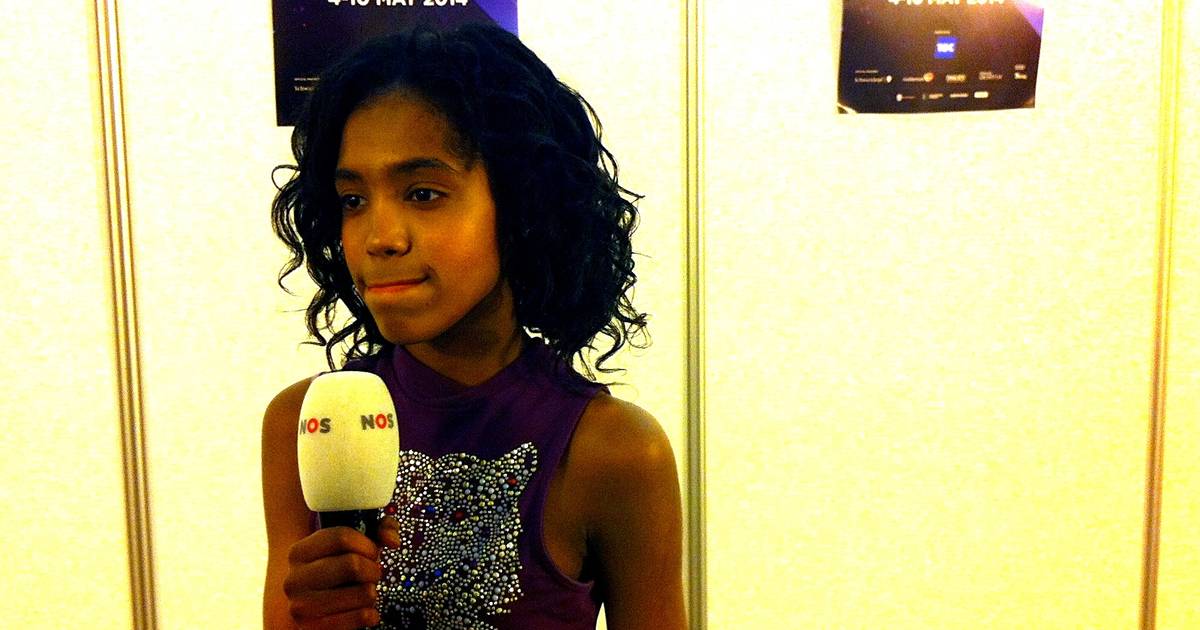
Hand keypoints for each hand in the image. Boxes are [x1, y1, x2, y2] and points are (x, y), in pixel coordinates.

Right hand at [282, 519, 397, 629]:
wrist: (311, 611)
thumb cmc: (338, 572)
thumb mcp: (351, 546)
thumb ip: (379, 529)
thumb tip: (393, 541)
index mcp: (299, 552)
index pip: (341, 537)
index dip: (367, 544)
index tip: (371, 553)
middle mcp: (294, 579)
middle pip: (353, 564)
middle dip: (373, 569)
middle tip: (371, 575)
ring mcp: (302, 607)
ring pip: (363, 593)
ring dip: (372, 592)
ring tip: (363, 593)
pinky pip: (362, 617)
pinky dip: (371, 614)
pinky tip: (363, 611)